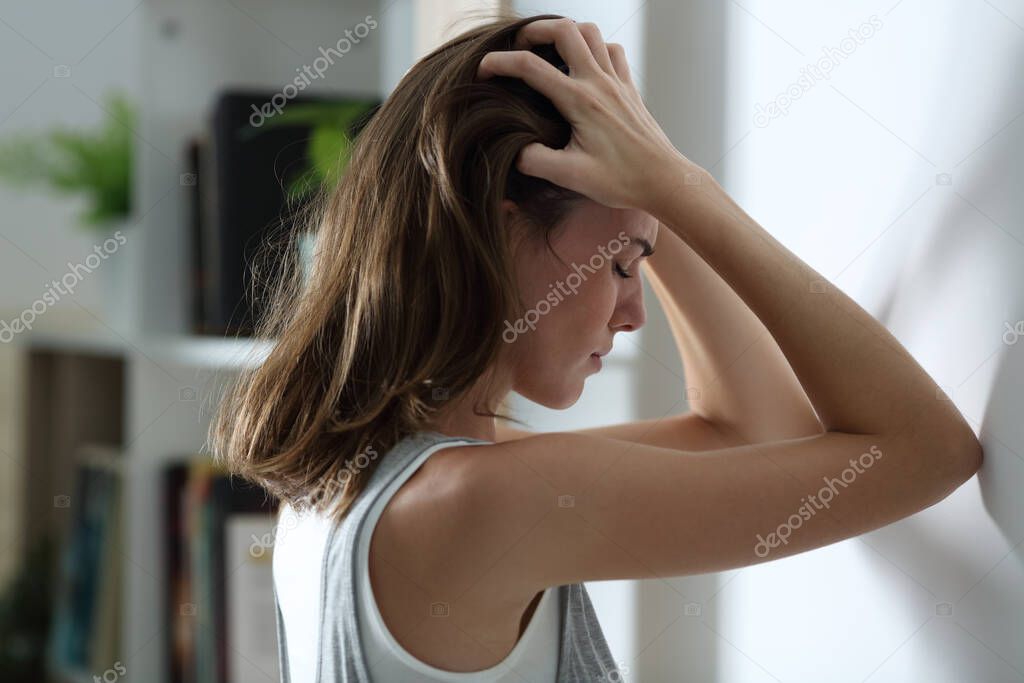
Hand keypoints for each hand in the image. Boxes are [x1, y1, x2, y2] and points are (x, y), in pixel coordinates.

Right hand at [476, 18, 705, 210]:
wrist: (663, 181)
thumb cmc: (620, 180)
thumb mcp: (570, 176)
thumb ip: (535, 161)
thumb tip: (514, 150)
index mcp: (580, 101)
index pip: (531, 67)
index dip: (500, 63)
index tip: (482, 70)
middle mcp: (599, 83)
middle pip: (566, 30)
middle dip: (536, 30)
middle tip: (518, 46)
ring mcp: (617, 82)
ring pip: (591, 33)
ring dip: (566, 32)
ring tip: (548, 48)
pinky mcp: (629, 89)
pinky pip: (612, 51)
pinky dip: (594, 47)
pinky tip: (584, 65)